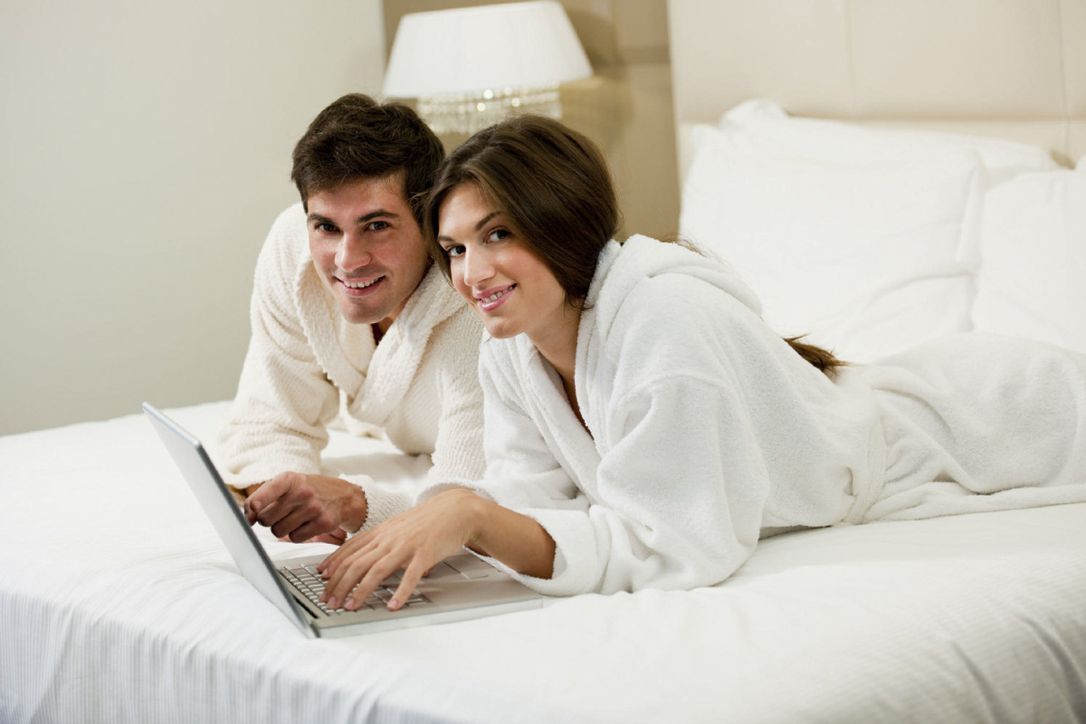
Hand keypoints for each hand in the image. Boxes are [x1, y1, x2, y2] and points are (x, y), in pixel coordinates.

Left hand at [244, 473, 366, 542]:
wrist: (343, 496)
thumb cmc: (309, 490)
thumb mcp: (288, 484)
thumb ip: (264, 497)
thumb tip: (248, 518)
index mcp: (290, 479)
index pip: (266, 492)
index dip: (254, 504)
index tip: (251, 512)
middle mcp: (302, 492)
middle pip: (266, 519)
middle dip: (268, 521)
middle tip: (280, 514)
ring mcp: (314, 508)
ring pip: (278, 531)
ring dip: (283, 529)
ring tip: (295, 518)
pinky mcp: (323, 523)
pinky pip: (295, 538)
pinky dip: (297, 535)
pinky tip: (306, 524)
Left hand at [317, 487, 480, 611]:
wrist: (455, 509)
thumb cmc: (427, 521)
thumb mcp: (397, 527)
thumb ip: (379, 542)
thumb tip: (360, 559)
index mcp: (381, 532)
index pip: (349, 550)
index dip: (333, 566)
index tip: (322, 581)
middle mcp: (389, 538)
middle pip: (357, 563)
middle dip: (339, 584)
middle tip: (329, 601)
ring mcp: (406, 546)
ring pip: (376, 569)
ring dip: (360, 590)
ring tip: (351, 606)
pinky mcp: (425, 553)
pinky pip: (410, 575)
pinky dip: (400, 592)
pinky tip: (393, 605)